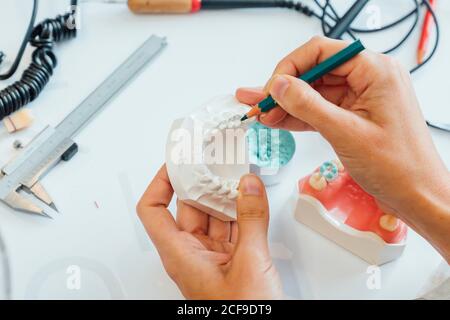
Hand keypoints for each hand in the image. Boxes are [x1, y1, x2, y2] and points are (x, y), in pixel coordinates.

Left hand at [137, 165, 282, 298]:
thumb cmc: (241, 315)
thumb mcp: (249, 262)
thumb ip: (251, 219)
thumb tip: (249, 186)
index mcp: (181, 254)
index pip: (153, 211)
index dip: (160, 183)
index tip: (176, 163)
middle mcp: (192, 253)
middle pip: (188, 207)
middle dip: (202, 182)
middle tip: (214, 159)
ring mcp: (212, 257)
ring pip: (213, 216)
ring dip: (225, 195)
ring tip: (237, 172)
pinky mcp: (231, 261)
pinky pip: (231, 227)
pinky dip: (240, 211)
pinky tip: (250, 196)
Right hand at [237, 36, 449, 260]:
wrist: (416, 196)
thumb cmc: (400, 167)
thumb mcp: (346, 133)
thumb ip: (309, 106)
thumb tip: (280, 85)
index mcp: (375, 71)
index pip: (321, 53)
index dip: (290, 68)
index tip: (271, 88)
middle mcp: (368, 79)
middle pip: (314, 71)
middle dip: (284, 88)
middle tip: (259, 101)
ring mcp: (360, 98)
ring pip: (314, 92)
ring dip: (286, 104)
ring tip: (260, 111)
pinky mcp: (353, 116)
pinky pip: (319, 110)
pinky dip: (298, 116)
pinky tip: (277, 120)